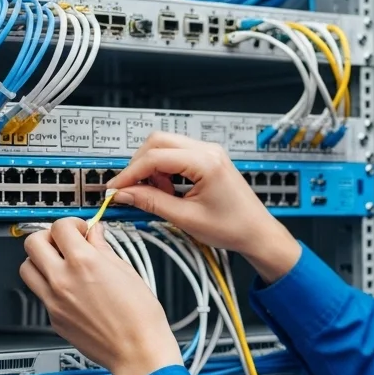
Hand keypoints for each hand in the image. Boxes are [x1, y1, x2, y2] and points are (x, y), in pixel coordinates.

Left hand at [20, 218, 183, 374]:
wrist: (137, 351)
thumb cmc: (140, 318)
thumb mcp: (127, 272)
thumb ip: (103, 249)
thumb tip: (94, 235)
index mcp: (84, 263)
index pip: (60, 227)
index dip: (71, 224)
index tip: (80, 229)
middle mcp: (63, 280)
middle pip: (32, 243)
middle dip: (48, 237)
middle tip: (63, 242)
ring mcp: (54, 301)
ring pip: (27, 268)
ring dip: (40, 260)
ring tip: (59, 264)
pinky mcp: (54, 318)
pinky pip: (40, 293)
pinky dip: (50, 285)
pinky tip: (70, 289)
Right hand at [105, 131, 301, 281]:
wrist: (257, 233)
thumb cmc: (233, 228)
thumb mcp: (186, 218)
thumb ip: (152, 202)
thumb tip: (124, 193)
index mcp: (205, 162)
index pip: (155, 157)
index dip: (130, 173)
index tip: (116, 188)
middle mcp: (208, 150)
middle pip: (157, 142)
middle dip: (139, 165)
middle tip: (131, 189)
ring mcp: (209, 152)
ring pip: (165, 146)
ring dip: (152, 167)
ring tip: (157, 194)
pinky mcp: (208, 159)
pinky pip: (177, 154)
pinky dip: (165, 169)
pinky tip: (168, 190)